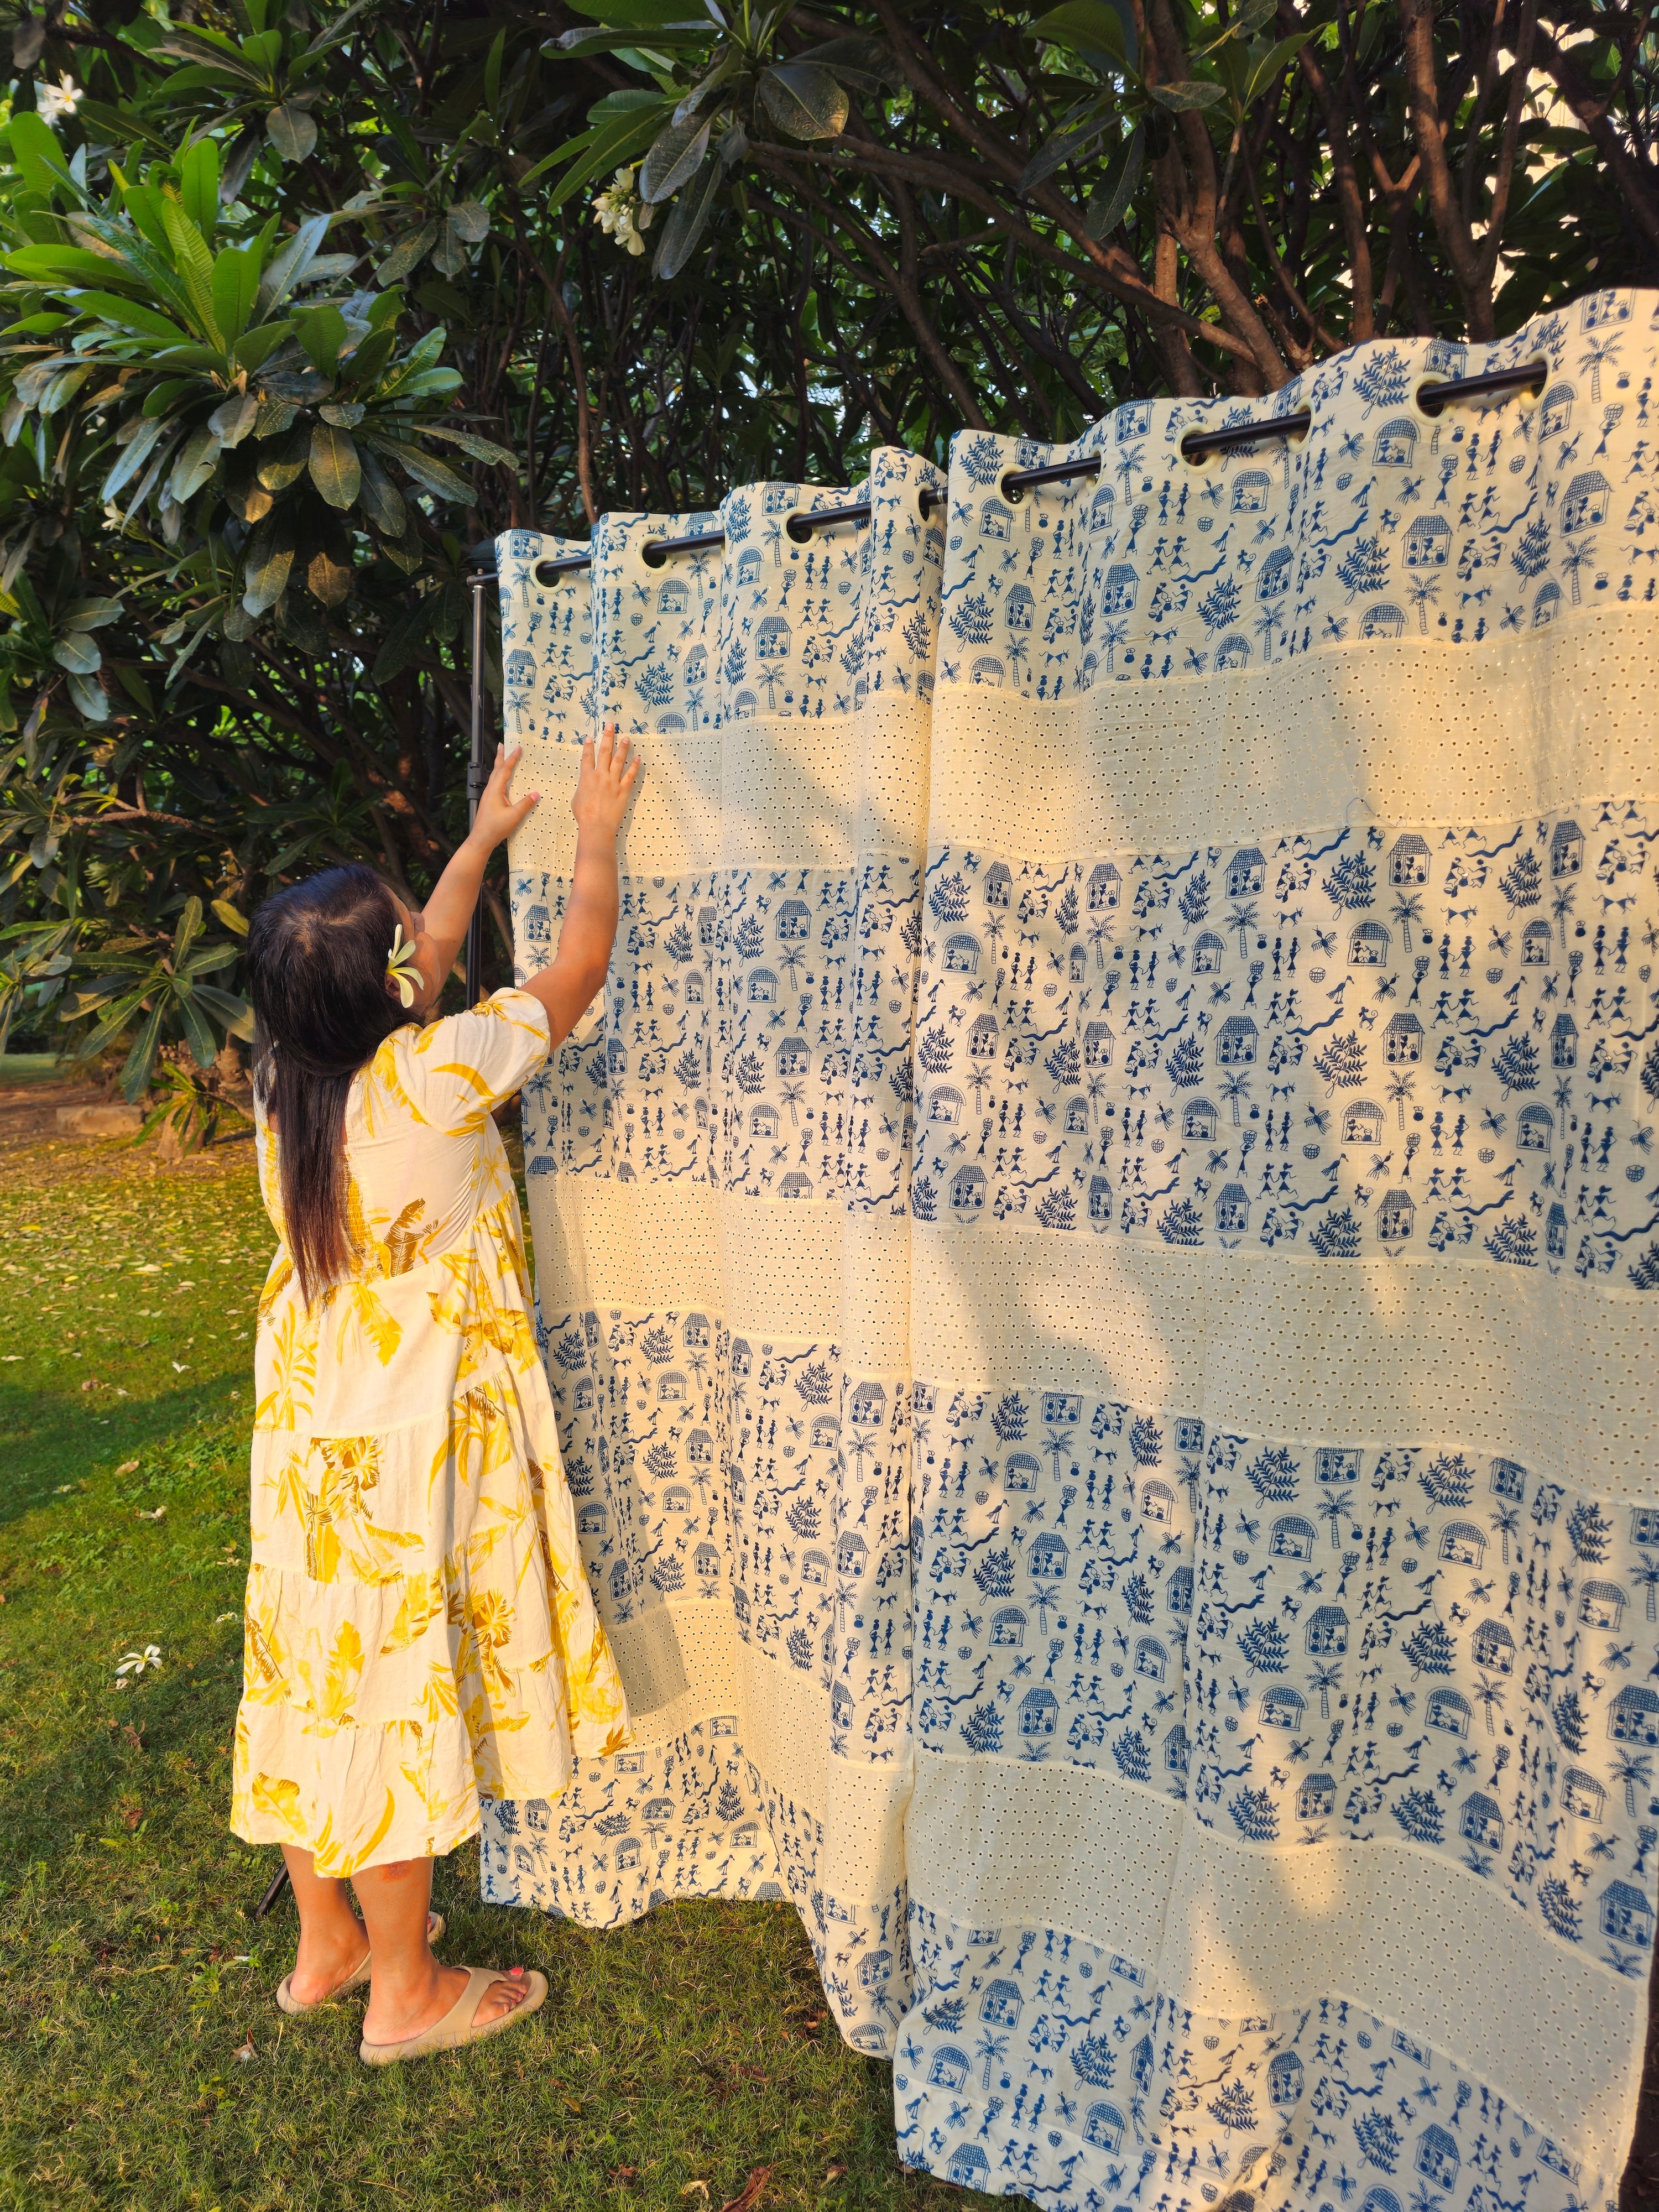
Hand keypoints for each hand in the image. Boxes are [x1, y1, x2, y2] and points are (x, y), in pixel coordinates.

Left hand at [468, 744, 539, 853]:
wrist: (481, 840)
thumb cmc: (496, 828)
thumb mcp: (514, 816)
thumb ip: (525, 804)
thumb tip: (536, 794)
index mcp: (495, 790)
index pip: (504, 770)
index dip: (512, 758)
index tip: (518, 748)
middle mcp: (490, 790)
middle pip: (496, 769)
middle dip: (500, 756)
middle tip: (503, 745)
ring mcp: (488, 796)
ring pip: (494, 776)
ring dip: (499, 765)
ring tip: (503, 758)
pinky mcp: (489, 802)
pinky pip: (495, 784)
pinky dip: (499, 776)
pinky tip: (503, 781)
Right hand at [572, 723, 638, 840]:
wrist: (596, 826)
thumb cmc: (584, 815)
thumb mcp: (577, 798)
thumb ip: (582, 788)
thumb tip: (586, 786)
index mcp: (586, 777)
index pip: (587, 757)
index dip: (587, 746)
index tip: (589, 737)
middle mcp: (600, 775)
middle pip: (604, 752)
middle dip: (607, 737)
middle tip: (611, 726)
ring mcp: (613, 782)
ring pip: (618, 760)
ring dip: (622, 748)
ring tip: (627, 738)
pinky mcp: (623, 790)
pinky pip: (630, 775)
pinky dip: (634, 766)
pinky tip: (638, 758)